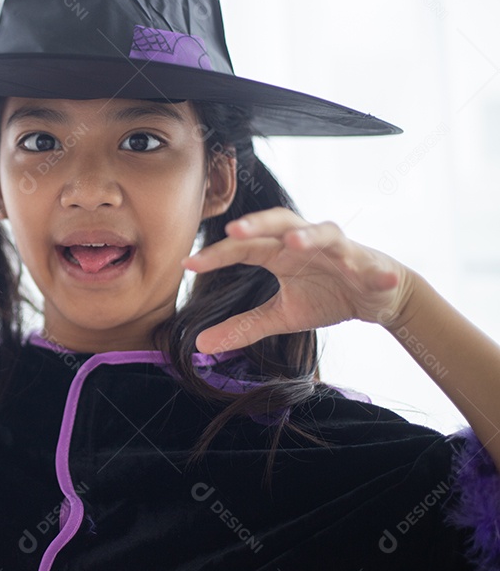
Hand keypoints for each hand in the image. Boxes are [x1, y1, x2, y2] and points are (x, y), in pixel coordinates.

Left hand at [180, 208, 413, 353]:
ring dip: (309, 236)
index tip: (188, 264)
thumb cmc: (325, 295)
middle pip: (278, 224)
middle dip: (257, 225)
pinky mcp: (369, 264)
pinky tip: (382, 276)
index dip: (217, 254)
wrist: (375, 295)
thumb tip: (199, 346)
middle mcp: (305, 242)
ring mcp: (338, 250)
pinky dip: (376, 271)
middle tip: (233, 229)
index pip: (243, 247)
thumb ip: (242, 327)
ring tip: (293, 242)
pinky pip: (371, 265)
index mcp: (278, 253)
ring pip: (323, 234)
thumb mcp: (280, 315)